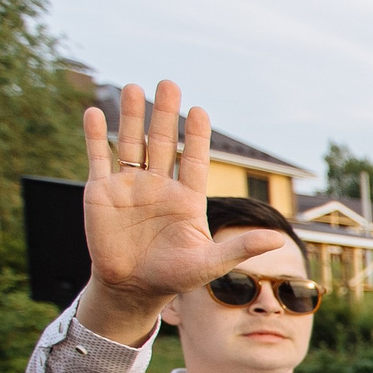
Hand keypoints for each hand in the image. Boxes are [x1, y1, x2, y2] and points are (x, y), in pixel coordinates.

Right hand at [80, 81, 283, 300]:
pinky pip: (99, 158)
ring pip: (131, 143)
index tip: (199, 110)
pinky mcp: (101, 193)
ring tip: (134, 87)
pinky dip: (96, 136)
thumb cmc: (174, 276)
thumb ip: (240, 248)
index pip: (193, 159)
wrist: (133, 288)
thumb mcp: (210, 263)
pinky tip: (95, 112)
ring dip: (132, 116)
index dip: (196, 136)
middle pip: (162, 143)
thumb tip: (277, 240)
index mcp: (186, 198)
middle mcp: (159, 186)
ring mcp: (129, 187)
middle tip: (169, 83)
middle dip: (165, 114)